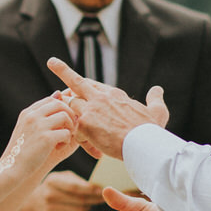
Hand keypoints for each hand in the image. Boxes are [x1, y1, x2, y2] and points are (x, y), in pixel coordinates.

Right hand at [4, 94, 80, 175]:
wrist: (11, 168)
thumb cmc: (21, 151)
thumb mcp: (27, 128)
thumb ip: (41, 114)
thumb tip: (58, 93)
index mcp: (27, 113)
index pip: (50, 99)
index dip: (61, 107)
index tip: (63, 120)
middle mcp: (32, 116)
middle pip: (60, 104)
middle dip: (69, 114)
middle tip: (69, 127)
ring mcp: (39, 126)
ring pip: (65, 116)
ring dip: (69, 127)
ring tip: (63, 138)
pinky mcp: (46, 138)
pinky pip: (66, 132)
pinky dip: (66, 140)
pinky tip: (58, 147)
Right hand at [17, 171, 104, 210]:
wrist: (33, 202)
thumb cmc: (54, 187)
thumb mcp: (62, 177)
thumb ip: (78, 181)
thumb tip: (98, 187)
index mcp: (52, 181)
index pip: (74, 187)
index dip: (90, 189)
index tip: (102, 190)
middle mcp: (49, 196)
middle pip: (80, 200)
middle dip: (94, 199)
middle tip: (103, 198)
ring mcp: (50, 210)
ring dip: (88, 207)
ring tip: (88, 202)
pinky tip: (79, 209)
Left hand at [47, 58, 167, 158]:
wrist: (145, 145)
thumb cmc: (151, 131)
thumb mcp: (158, 111)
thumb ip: (155, 99)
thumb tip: (157, 89)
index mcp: (114, 94)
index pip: (93, 85)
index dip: (84, 87)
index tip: (76, 84)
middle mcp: (102, 97)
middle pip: (77, 82)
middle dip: (63, 70)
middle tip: (52, 62)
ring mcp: (92, 109)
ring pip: (72, 106)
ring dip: (71, 117)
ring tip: (70, 126)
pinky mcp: (86, 124)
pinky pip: (75, 129)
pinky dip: (80, 139)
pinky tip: (90, 148)